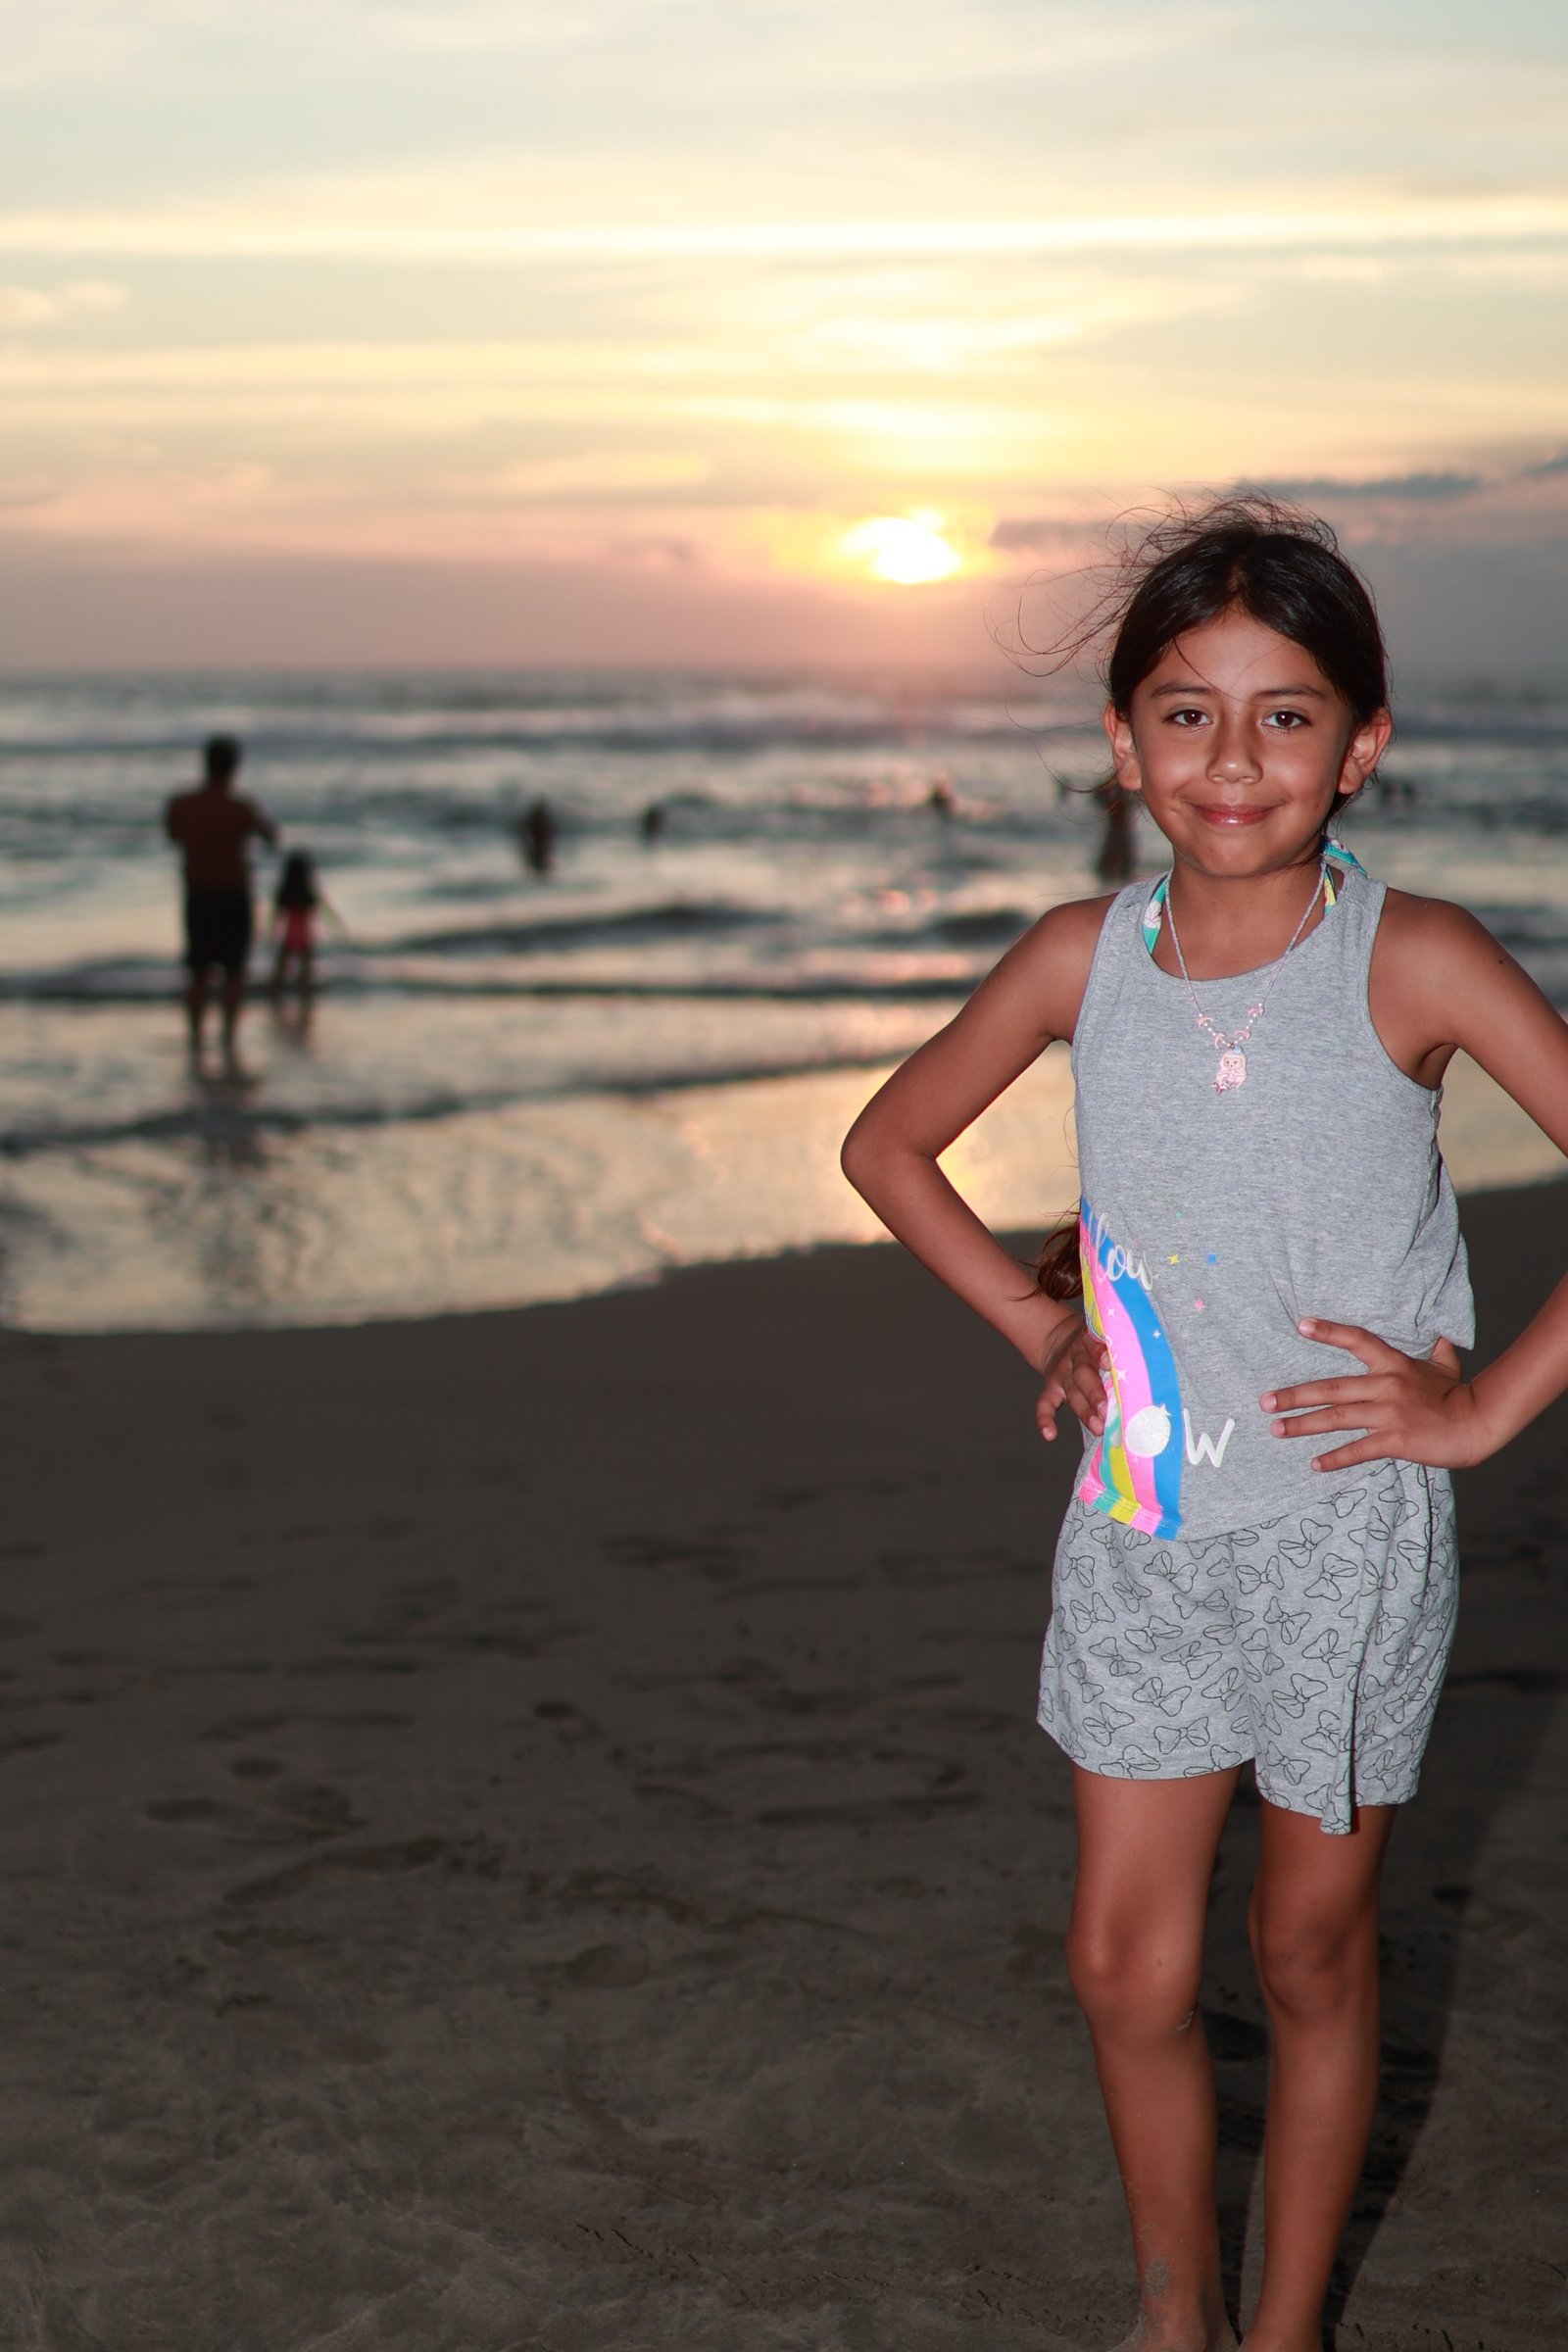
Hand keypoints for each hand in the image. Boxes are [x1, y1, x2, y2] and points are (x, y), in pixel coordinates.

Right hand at [1035, 1312, 1109, 1443]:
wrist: (1057, 1339)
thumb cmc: (1095, 1346)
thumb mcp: (1102, 1337)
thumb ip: (1118, 1348)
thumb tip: (1152, 1366)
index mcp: (1089, 1342)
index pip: (1093, 1346)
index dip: (1099, 1354)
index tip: (1108, 1363)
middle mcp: (1074, 1358)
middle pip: (1083, 1374)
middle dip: (1095, 1394)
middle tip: (1107, 1411)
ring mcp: (1062, 1374)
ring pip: (1072, 1392)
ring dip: (1084, 1411)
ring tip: (1097, 1427)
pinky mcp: (1051, 1388)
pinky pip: (1045, 1403)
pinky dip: (1045, 1419)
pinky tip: (1049, 1434)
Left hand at [1261, 1318, 1491, 1471]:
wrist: (1478, 1424)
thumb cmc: (1459, 1394)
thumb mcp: (1445, 1362)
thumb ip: (1434, 1347)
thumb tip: (1437, 1331)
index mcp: (1395, 1364)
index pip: (1358, 1340)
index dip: (1329, 1332)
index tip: (1300, 1325)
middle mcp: (1387, 1386)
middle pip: (1331, 1388)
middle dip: (1294, 1395)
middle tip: (1264, 1401)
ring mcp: (1388, 1414)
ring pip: (1336, 1418)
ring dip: (1302, 1425)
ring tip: (1276, 1430)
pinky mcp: (1394, 1440)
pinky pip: (1357, 1450)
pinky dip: (1334, 1459)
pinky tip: (1314, 1464)